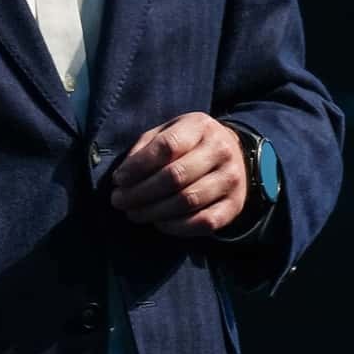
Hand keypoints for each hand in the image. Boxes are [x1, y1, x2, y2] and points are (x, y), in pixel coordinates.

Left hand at [108, 112, 245, 236]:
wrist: (235, 154)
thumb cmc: (190, 144)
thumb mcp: (168, 132)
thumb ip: (146, 148)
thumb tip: (123, 177)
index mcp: (200, 126)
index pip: (167, 146)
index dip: (138, 166)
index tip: (118, 180)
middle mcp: (220, 150)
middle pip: (175, 176)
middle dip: (140, 193)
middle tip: (119, 201)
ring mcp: (231, 178)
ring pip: (188, 201)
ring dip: (154, 212)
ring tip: (134, 213)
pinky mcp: (235, 205)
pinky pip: (204, 222)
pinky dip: (176, 227)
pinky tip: (159, 223)